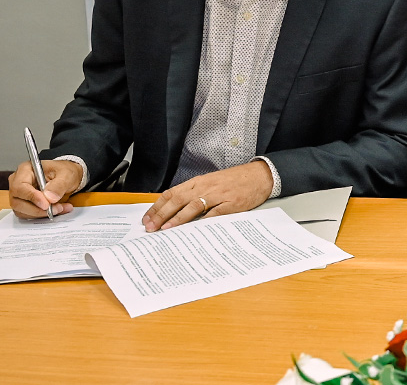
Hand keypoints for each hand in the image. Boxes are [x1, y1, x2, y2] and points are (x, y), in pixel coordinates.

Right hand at [9, 159, 83, 218]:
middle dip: (38, 209)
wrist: (68, 178)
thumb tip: (49, 197)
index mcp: (25, 169)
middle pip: (17, 202)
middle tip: (57, 208)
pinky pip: (28, 214)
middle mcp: (18, 182)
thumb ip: (59, 185)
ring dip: (41, 213)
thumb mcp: (67, 175)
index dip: (31, 197)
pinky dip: (42, 215)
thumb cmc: (64, 172)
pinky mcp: (24, 204)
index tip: (46, 204)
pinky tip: (56, 210)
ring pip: (22, 211)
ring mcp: (19, 194)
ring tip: (60, 208)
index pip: (20, 186)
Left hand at [142, 160, 273, 231]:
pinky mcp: (232, 203)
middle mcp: (205, 187)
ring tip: (166, 229)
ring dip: (177, 218)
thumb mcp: (211, 184)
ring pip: (193, 206)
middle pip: (177, 200)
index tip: (146, 218)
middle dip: (161, 214)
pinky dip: (204, 221)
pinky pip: (215, 213)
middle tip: (150, 227)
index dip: (157, 206)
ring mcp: (218, 195)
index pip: (171, 193)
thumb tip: (174, 211)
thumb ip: (194, 195)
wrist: (260, 176)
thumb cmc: (235, 181)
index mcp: (198, 182)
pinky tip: (195, 230)